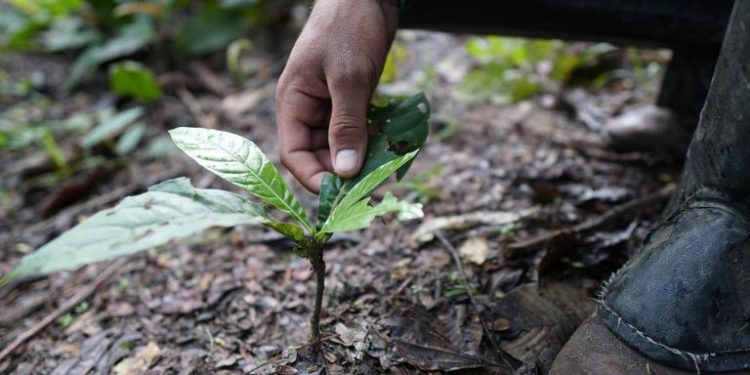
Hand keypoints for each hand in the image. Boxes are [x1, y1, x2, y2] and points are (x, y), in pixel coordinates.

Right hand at [275, 0, 398, 192]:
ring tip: (380, 166)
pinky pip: (353, 130)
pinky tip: (385, 147)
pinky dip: (367, 140)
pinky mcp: (348, 99)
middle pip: (316, 154)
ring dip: (357, 157)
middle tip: (370, 182)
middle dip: (339, 170)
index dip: (313, 177)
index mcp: (293, 101)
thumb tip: (345, 172)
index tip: (340, 194)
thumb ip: (347, 126)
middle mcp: (306, 107)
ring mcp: (328, 104)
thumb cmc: (350, 29)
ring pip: (337, 144)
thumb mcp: (349, 79)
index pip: (293, 153)